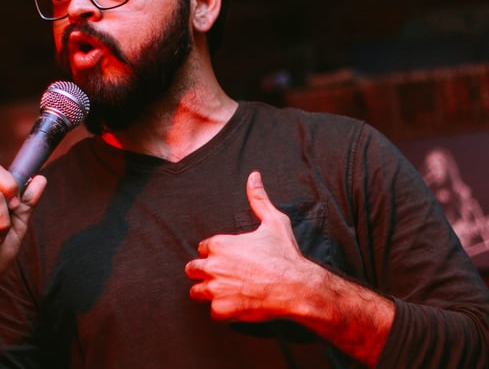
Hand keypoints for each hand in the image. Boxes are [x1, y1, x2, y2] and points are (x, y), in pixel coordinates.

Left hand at [185, 170, 312, 321]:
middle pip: (192, 269)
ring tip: (224, 292)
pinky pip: (213, 312)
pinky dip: (223, 311)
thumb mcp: (274, 221)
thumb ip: (258, 199)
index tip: (226, 258)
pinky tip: (236, 305)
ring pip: (196, 292)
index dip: (213, 253)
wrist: (296, 287)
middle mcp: (212, 266)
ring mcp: (215, 289)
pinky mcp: (222, 309)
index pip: (203, 248)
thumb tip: (254, 176)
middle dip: (203, 272)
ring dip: (208, 292)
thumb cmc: (285, 255)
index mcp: (219, 244)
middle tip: (221, 276)